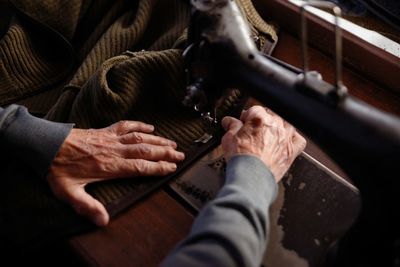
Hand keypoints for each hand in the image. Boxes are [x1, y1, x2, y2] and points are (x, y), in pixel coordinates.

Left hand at [47, 121, 184, 225]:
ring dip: (158, 140)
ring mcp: (111, 138)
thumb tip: (103, 221)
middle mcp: (115, 151)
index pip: (140, 167)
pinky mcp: (105, 131)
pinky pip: (126, 125)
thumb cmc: (58, 169)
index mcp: (110, 166)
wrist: (46, 145)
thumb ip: (87, 206)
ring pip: (140, 137)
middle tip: (180, 155)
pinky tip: (150, 127)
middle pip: (146, 150)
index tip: (172, 168)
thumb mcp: (69, 192)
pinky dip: (140, 125)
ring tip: (172, 143)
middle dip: (165, 153)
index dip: (158, 167)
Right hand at [221, 105, 305, 181]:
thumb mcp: (229, 139)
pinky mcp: (291, 151)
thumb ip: (232, 127)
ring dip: (278, 126)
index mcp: (259, 119)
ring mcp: (285, 138)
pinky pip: (299, 140)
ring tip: (269, 134)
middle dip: (262, 120)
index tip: (243, 122)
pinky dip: (294, 139)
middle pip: (271, 114)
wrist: (251, 178)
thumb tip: (229, 121)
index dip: (246, 116)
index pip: (253, 109)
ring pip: (286, 124)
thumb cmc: (241, 160)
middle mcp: (275, 126)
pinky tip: (286, 141)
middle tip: (253, 129)